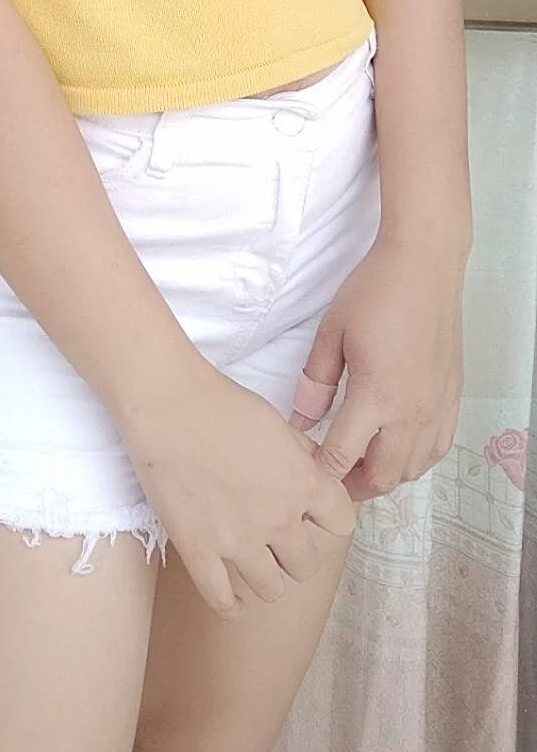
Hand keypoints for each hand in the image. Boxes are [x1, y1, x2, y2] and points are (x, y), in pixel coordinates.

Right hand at [128, 362, 356, 619]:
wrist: (169, 404)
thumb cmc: (222, 402)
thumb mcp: (278, 423)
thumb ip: (303, 458)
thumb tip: (316, 476)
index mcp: (304, 484)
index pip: (342, 523)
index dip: (327, 517)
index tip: (311, 512)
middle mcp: (279, 520)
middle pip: (307, 566)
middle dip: (295, 550)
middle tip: (275, 534)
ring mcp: (239, 542)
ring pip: (273, 590)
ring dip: (266, 575)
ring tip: (252, 558)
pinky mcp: (200, 552)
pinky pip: (223, 601)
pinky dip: (231, 604)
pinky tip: (232, 595)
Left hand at [287, 234, 466, 502]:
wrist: (425, 266)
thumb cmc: (374, 292)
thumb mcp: (331, 333)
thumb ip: (315, 382)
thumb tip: (300, 420)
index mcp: (375, 397)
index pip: (341, 457)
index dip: (318, 472)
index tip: (303, 470)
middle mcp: (410, 413)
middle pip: (381, 477)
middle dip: (352, 485)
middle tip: (331, 475)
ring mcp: (436, 409)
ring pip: (411, 470)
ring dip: (384, 475)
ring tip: (360, 460)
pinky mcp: (452, 399)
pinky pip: (436, 450)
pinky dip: (414, 459)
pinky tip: (397, 445)